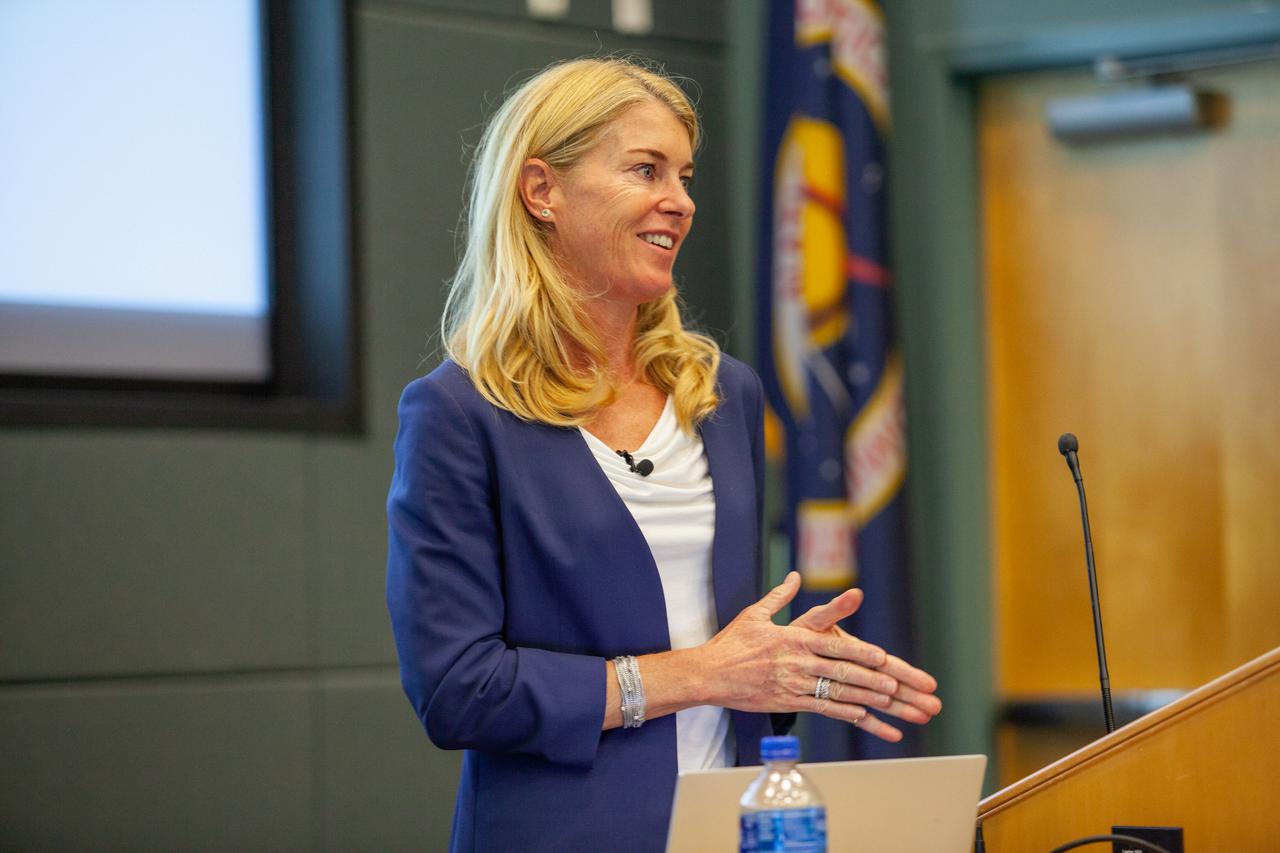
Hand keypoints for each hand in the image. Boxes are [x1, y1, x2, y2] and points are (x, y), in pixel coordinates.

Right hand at [694, 572, 920, 738]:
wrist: (709, 674)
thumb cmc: (731, 643)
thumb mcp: (755, 614)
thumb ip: (779, 596)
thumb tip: (795, 577)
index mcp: (792, 639)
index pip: (832, 645)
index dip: (859, 651)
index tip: (881, 655)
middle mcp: (796, 663)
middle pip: (841, 672)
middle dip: (872, 678)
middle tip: (897, 684)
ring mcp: (793, 685)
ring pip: (836, 693)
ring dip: (865, 697)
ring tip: (890, 701)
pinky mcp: (787, 702)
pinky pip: (821, 709)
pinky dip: (844, 712)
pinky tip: (862, 714)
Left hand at [790, 582, 941, 741]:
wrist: (775, 653)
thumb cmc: (797, 632)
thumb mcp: (816, 620)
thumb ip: (835, 610)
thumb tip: (855, 593)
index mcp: (854, 650)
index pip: (885, 663)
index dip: (906, 673)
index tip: (927, 682)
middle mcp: (855, 668)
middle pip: (888, 684)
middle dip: (912, 694)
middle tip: (935, 706)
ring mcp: (848, 686)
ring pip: (879, 701)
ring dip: (901, 710)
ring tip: (924, 718)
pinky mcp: (837, 701)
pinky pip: (857, 716)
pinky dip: (875, 725)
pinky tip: (894, 734)